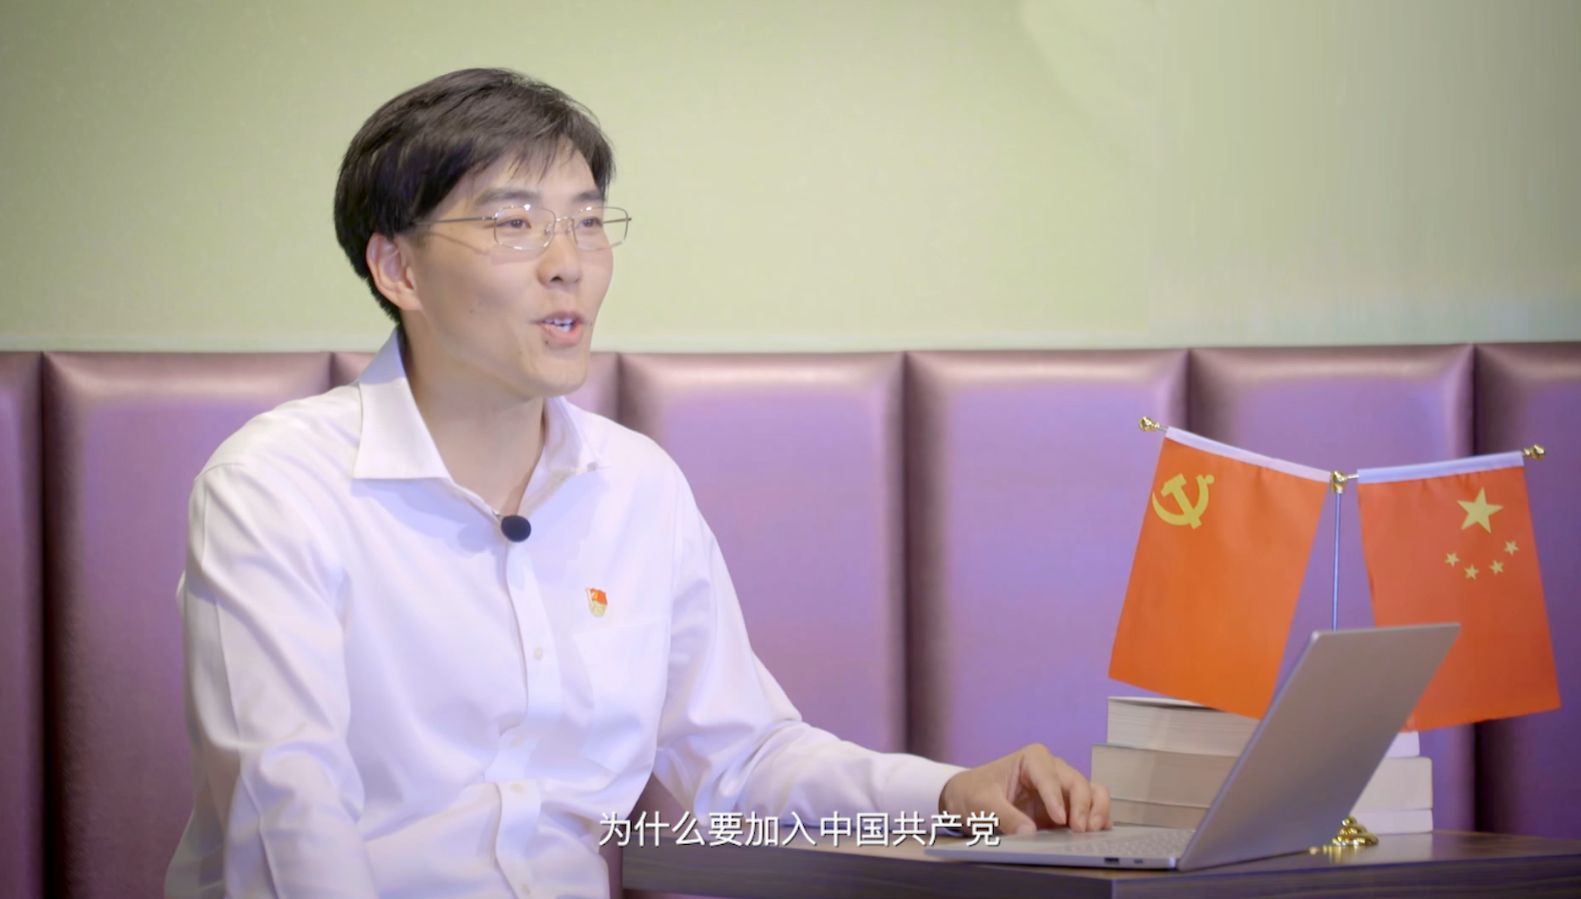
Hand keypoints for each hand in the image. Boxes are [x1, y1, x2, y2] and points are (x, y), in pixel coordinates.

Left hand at [939, 744, 1111, 833]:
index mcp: (1032, 759)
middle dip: (1083, 805)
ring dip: (1097, 810)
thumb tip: (1028, 832)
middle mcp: (1052, 769)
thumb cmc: (974, 792)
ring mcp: (1060, 789)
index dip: (1056, 798)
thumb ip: (1004, 815)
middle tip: (1080, 830)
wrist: (967, 798)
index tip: (1059, 819)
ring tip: (1094, 830)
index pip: (1050, 777)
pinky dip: (1097, 817)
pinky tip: (1101, 831)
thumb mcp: (982, 803)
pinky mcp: (1064, 807)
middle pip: (1077, 782)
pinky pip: (1089, 808)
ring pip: (1090, 792)